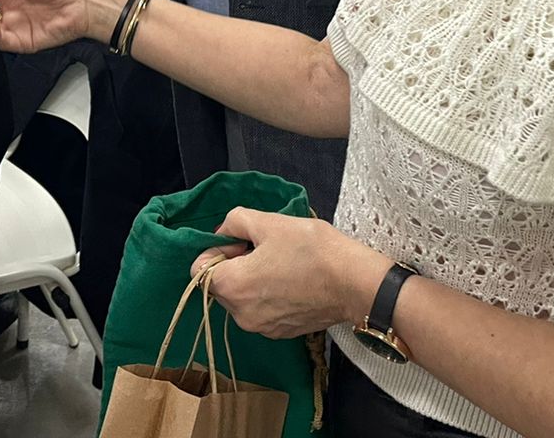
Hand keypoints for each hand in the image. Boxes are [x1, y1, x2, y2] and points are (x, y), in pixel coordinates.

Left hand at [191, 209, 387, 339]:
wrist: (354, 282)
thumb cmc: (311, 249)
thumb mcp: (269, 222)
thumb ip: (234, 221)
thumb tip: (222, 233)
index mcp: (232, 286)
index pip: (199, 269)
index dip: (217, 249)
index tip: (242, 241)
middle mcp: (240, 314)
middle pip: (220, 285)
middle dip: (234, 265)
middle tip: (264, 249)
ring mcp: (261, 328)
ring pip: (241, 299)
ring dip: (251, 281)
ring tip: (281, 264)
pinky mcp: (281, 333)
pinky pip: (261, 311)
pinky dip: (268, 296)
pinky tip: (292, 280)